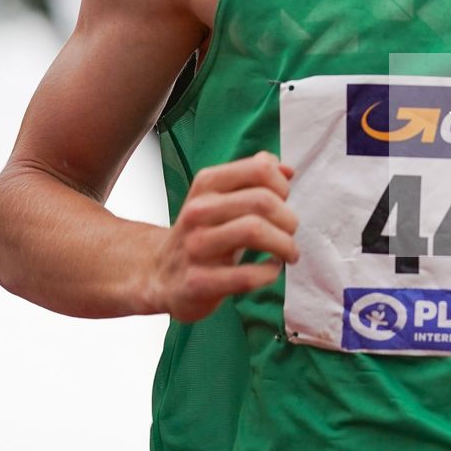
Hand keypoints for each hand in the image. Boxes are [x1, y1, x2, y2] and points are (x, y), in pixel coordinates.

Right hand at [146, 151, 298, 321]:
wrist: (160, 273)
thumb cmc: (200, 233)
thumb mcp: (220, 197)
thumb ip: (252, 178)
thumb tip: (286, 169)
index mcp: (206, 185)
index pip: (259, 169)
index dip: (282, 185)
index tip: (285, 201)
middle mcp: (198, 211)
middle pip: (262, 201)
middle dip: (289, 218)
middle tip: (290, 232)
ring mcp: (196, 247)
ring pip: (254, 231)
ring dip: (285, 244)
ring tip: (288, 252)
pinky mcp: (198, 282)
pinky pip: (245, 275)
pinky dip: (269, 273)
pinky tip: (271, 270)